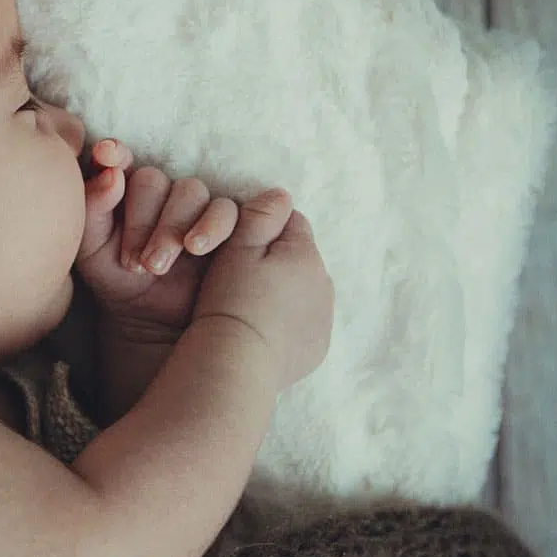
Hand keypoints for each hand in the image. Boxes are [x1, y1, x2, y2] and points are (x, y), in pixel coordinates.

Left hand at [75, 139, 239, 339]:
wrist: (150, 317)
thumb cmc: (117, 277)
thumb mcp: (92, 250)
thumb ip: (92, 210)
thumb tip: (111, 175)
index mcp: (121, 187)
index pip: (118, 159)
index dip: (114, 154)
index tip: (107, 155)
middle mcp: (159, 190)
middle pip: (152, 179)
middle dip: (140, 221)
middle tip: (133, 262)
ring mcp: (193, 203)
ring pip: (189, 191)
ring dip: (171, 228)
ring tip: (156, 265)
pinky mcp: (226, 222)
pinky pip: (224, 210)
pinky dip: (210, 227)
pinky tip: (194, 249)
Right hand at [192, 189, 333, 387]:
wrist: (235, 363)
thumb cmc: (231, 301)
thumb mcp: (238, 249)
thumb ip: (259, 216)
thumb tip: (280, 193)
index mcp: (307, 255)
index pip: (291, 222)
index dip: (262, 227)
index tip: (237, 241)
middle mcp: (324, 285)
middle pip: (299, 259)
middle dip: (276, 261)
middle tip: (238, 275)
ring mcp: (323, 320)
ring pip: (302, 292)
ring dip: (282, 293)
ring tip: (247, 305)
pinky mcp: (316, 349)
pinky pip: (302, 325)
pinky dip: (284, 323)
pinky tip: (257, 331)